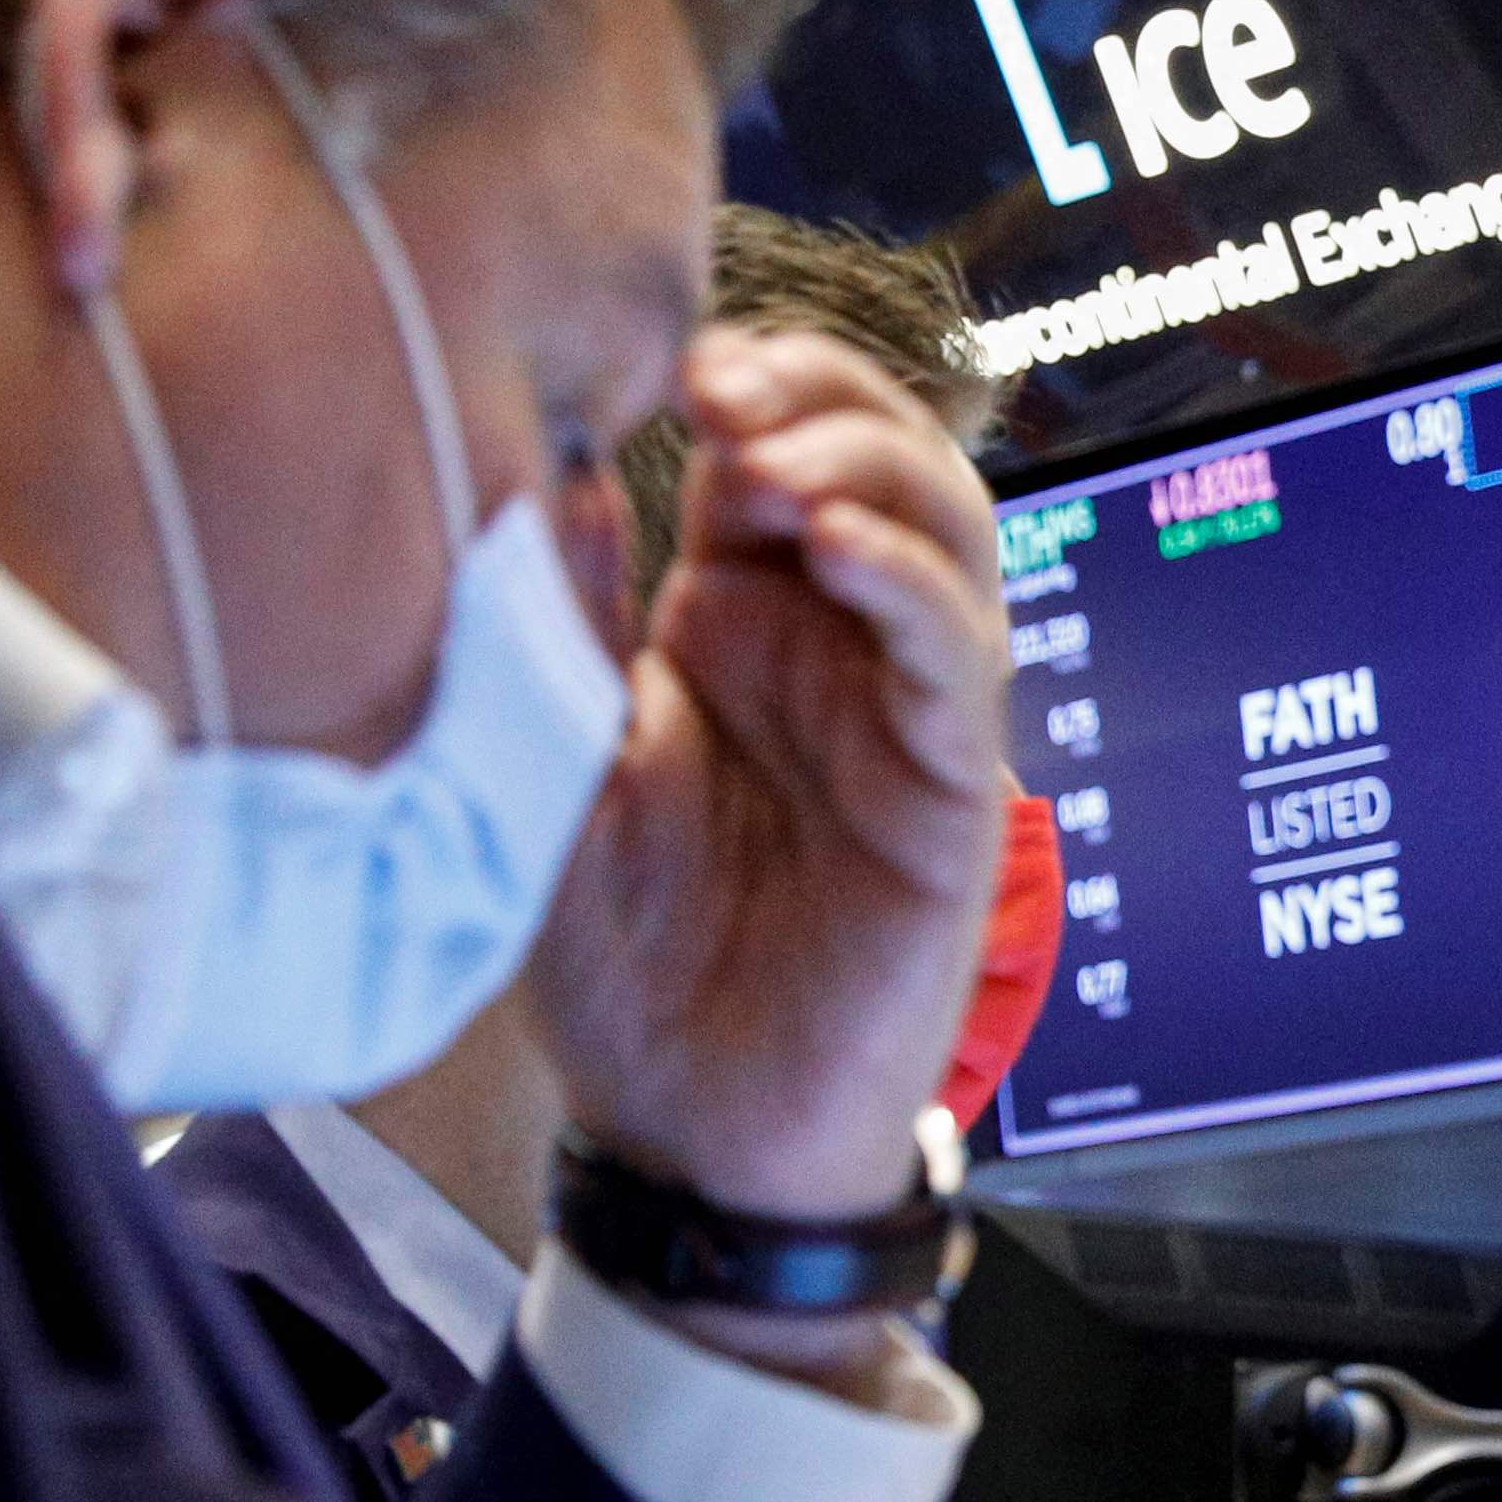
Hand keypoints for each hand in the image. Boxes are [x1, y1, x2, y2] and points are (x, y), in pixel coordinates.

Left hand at [525, 325, 1010, 1248]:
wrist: (689, 1133)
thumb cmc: (624, 967)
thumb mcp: (552, 765)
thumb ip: (562, 621)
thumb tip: (543, 464)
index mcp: (738, 621)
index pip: (774, 442)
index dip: (749, 380)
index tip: (675, 369)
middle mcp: (834, 649)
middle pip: (881, 454)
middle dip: (818, 395)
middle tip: (730, 396)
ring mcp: (901, 715)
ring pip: (946, 531)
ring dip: (875, 467)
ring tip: (780, 468)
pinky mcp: (947, 795)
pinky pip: (958, 660)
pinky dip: (912, 586)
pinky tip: (842, 554)